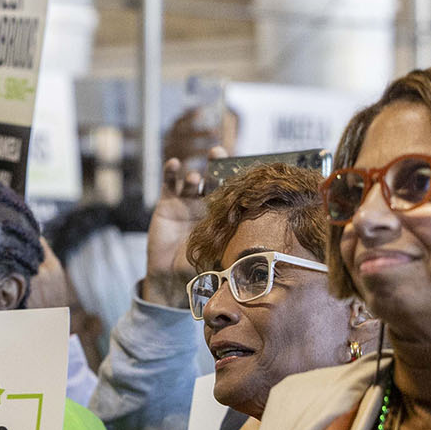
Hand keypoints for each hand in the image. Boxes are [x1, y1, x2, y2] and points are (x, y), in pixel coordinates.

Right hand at [141, 145, 225, 307]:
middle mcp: (206, 205)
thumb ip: (236, 249)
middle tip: (218, 153)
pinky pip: (169, 183)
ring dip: (195, 176)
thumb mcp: (222, 257)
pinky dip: (171, 172)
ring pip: (193, 180)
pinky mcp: (167, 203)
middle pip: (214, 179)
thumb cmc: (199, 268)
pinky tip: (173, 164)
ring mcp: (187, 202)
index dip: (236, 178)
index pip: (232, 192)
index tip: (241, 166)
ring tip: (196, 178)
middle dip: (216, 165)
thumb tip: (263, 250)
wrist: (169, 276)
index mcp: (223, 215)